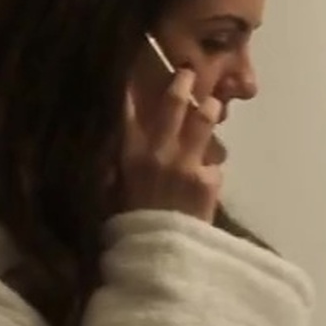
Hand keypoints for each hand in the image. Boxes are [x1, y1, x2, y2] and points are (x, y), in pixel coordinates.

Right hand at [120, 67, 225, 220]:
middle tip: (188, 74)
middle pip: (174, 105)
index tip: (132, 69)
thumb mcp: (114, 194)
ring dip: (210, 109)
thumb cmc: (131, 226)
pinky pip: (213, 164)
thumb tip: (111, 150)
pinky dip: (211, 169)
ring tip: (213, 104)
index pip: (126, 111)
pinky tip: (207, 180)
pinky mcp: (208, 179)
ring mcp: (186, 164)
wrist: (159, 257)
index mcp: (130, 155)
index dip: (129, 87)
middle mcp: (158, 152)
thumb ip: (117, 168)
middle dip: (182, 84)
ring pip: (204, 121)